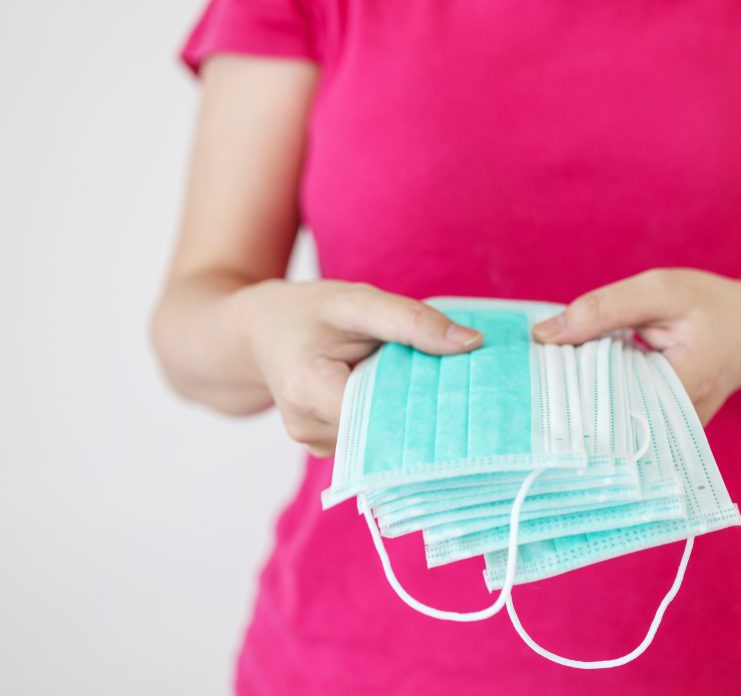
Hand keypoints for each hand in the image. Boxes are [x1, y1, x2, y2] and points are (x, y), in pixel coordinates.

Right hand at [239, 280, 482, 455]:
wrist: (261, 330)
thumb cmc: (309, 311)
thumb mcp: (359, 302)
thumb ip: (412, 322)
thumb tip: (472, 343)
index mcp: (309, 390)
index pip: (381, 417)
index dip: (424, 408)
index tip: (465, 394)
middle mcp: (307, 427)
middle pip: (383, 434)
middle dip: (421, 414)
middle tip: (460, 390)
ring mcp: (313, 442)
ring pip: (380, 440)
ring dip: (406, 415)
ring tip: (420, 384)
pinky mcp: (325, 444)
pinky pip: (370, 439)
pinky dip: (390, 418)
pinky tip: (399, 397)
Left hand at [532, 269, 740, 423]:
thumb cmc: (710, 307)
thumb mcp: (661, 292)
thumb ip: (604, 309)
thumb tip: (544, 335)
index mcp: (685, 387)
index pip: (609, 400)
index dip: (568, 386)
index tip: (536, 370)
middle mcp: (677, 426)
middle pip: (605, 420)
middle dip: (567, 396)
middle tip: (534, 375)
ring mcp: (670, 436)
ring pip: (609, 424)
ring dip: (579, 399)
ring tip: (551, 379)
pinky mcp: (660, 432)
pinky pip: (619, 420)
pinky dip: (597, 400)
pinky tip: (577, 383)